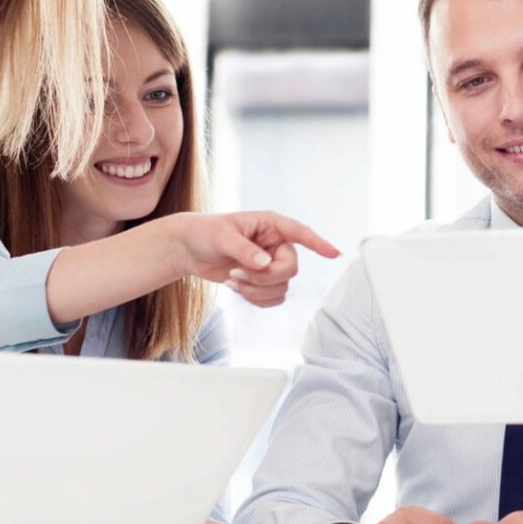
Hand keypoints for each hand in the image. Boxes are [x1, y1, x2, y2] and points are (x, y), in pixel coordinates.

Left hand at [176, 210, 339, 307]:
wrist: (188, 249)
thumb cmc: (204, 232)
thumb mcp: (221, 236)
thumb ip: (244, 249)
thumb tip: (265, 263)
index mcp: (270, 225)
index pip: (300, 233)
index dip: (318, 243)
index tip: (334, 253)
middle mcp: (276, 244)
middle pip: (290, 269)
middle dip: (264, 278)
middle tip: (237, 274)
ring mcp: (271, 264)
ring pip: (281, 287)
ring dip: (256, 290)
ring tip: (232, 280)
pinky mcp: (263, 281)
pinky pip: (272, 298)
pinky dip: (254, 299)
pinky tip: (236, 287)